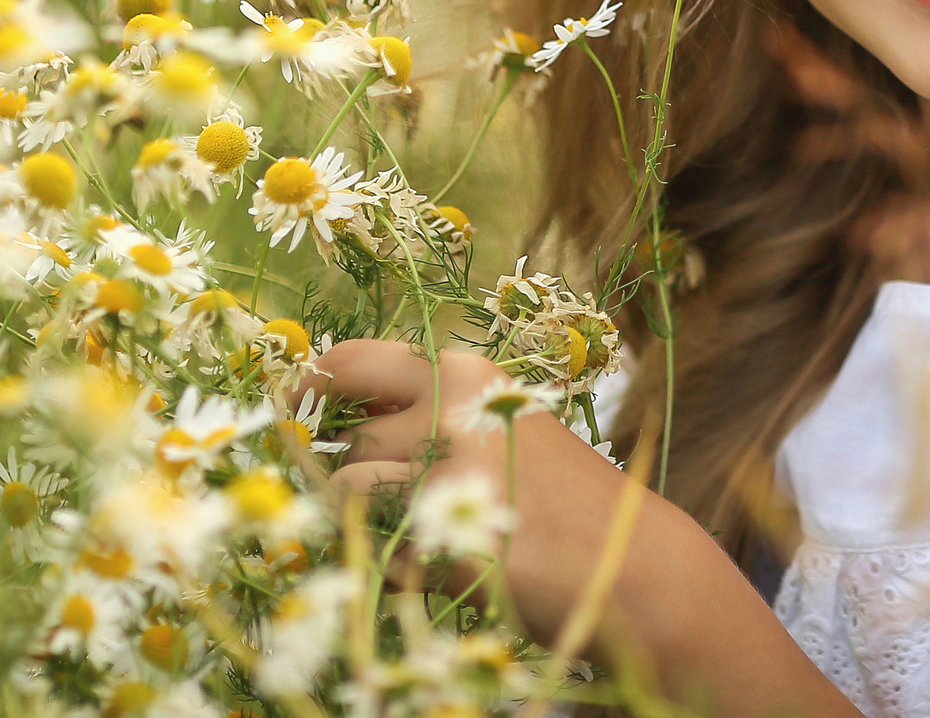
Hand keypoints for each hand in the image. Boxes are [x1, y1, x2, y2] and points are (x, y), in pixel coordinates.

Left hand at [308, 340, 628, 643]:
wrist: (631, 560)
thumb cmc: (562, 496)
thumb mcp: (500, 425)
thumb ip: (428, 414)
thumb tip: (329, 425)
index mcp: (464, 373)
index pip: (349, 362)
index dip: (314, 389)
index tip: (298, 412)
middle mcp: (448, 409)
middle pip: (346, 439)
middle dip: (359, 472)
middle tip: (401, 496)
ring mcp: (443, 473)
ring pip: (346, 493)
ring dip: (370, 521)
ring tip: (429, 535)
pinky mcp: (440, 537)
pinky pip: (373, 551)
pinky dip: (397, 566)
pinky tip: (449, 566)